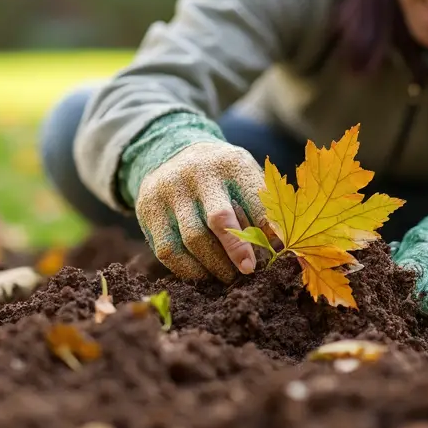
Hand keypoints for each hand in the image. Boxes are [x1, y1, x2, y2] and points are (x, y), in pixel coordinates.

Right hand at [135, 141, 276, 282]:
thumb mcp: (243, 174)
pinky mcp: (149, 210)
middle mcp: (198, 173)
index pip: (255, 200)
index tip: (276, 250)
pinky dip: (188, 269)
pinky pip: (168, 250)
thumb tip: (278, 247)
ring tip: (228, 275)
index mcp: (231, 163)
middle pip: (220, 219)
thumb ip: (262, 204)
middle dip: (237, 250)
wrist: (172, 152)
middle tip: (248, 270)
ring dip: (214, 265)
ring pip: (193, 239)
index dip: (267, 230)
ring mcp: (170, 191)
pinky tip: (202, 273)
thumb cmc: (221, 174)